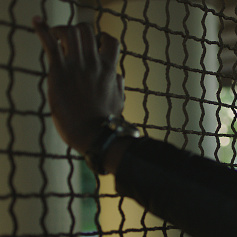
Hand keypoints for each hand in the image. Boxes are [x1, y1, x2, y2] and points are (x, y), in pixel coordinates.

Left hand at [33, 17, 123, 153]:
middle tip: (69, 41)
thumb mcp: (119, 101)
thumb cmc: (105, 121)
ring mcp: (77, 66)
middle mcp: (95, 63)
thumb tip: (117, 76)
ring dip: (61, 30)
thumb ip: (118, 85)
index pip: (110, 41)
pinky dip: (42, 30)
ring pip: (71, 31)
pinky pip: (50, 43)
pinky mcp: (59, 71)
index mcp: (110, 69)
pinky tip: (36, 22)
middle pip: (87, 30)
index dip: (101, 38)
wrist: (93, 134)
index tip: (94, 45)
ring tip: (54, 36)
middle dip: (78, 31)